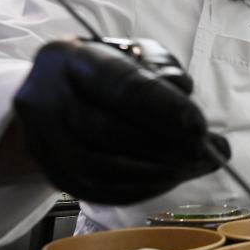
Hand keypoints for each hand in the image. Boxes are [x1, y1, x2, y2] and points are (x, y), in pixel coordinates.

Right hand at [13, 39, 229, 203]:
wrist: (53, 96)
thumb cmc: (108, 72)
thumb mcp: (136, 57)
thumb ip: (165, 77)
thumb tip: (196, 121)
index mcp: (70, 58)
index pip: (118, 84)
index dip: (161, 107)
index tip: (199, 126)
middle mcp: (45, 98)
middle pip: (108, 130)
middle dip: (165, 146)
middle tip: (207, 152)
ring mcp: (42, 141)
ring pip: (102, 169)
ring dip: (158, 173)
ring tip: (195, 166)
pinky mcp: (52, 174)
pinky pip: (100, 191)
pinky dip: (142, 188)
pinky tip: (170, 178)